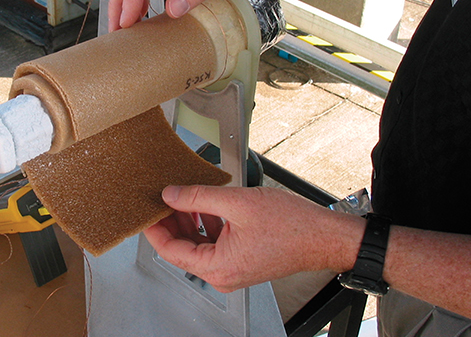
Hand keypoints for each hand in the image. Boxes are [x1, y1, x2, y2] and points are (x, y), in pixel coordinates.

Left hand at [143, 185, 364, 292]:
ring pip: (198, 245)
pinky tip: (206, 206)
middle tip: (163, 197)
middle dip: (172, 222)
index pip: (170, 250)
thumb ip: (198, 197)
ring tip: (184, 197)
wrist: (324, 236)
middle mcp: (222, 275)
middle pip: (182, 249)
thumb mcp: (237, 203)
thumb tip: (170, 195)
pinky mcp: (241, 262)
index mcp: (218, 267)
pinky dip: (206, 226)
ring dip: (189, 221)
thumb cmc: (292, 226)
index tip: (146, 210)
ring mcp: (232, 271)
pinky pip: (214, 245)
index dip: (155, 228)